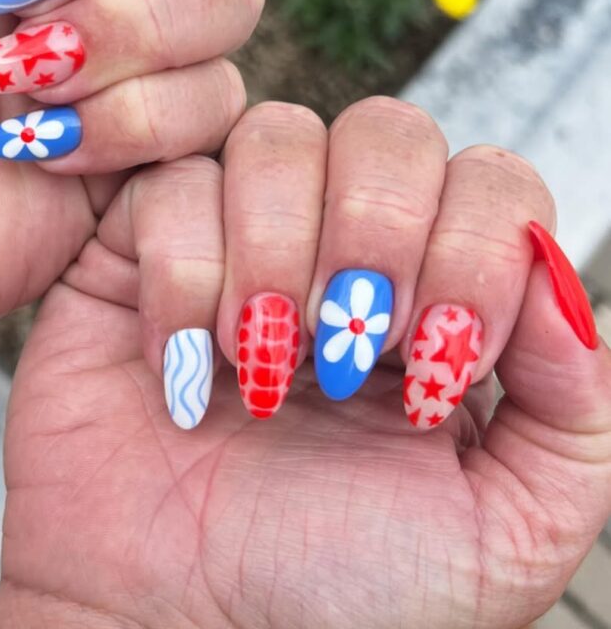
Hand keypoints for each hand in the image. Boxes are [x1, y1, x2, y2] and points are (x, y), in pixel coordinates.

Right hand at [0, 100, 610, 628]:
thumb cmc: (340, 589)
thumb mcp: (504, 527)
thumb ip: (575, 411)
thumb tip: (562, 283)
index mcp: (438, 293)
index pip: (491, 180)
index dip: (474, 248)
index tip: (430, 368)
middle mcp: (344, 244)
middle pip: (386, 128)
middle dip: (377, 230)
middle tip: (348, 350)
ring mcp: (243, 234)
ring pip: (277, 136)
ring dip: (277, 250)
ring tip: (264, 363)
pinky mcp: (143, 246)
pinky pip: (172, 186)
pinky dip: (183, 278)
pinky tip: (188, 371)